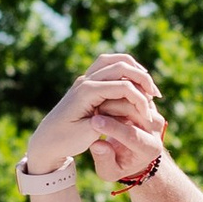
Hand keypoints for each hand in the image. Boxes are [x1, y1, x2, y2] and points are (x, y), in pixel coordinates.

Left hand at [21, 53, 164, 186]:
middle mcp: (86, 81)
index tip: (148, 115)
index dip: (140, 99)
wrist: (46, 140)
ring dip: (134, 69)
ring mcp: (85, 79)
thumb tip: (121, 112)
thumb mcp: (87, 135)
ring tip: (148, 86)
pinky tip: (135, 83)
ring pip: (115, 60)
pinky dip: (125, 70)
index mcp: (86, 92)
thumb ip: (106, 120)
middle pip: (122, 66)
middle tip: (156, 95)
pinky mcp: (87, 82)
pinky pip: (109, 66)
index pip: (123, 86)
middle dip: (143, 78)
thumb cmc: (66, 141)